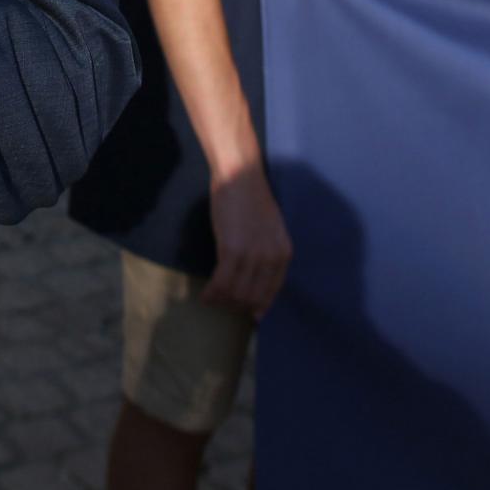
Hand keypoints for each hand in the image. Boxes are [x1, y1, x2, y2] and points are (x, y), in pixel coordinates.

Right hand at [203, 168, 292, 316]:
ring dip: (222, 301)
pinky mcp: (232, 249)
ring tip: (212, 299)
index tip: (252, 315)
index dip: (261, 305)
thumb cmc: (251, 196)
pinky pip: (221, 282)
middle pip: (253, 296)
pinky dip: (212, 293)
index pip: (273, 291)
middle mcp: (272, 258)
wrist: (239, 174)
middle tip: (224, 303)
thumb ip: (268, 251)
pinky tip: (205, 295)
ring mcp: (252, 255)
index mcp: (284, 253)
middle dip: (237, 305)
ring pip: (236, 293)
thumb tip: (257, 273)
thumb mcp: (270, 228)